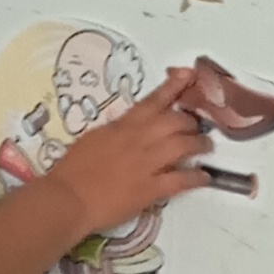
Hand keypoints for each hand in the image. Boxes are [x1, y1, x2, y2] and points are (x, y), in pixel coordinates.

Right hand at [49, 72, 213, 230]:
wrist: (68, 198)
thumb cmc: (73, 170)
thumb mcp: (94, 138)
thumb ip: (116, 131)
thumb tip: (130, 127)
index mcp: (122, 126)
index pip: (153, 101)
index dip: (174, 87)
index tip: (188, 75)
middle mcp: (138, 140)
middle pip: (175, 121)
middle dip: (190, 121)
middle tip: (195, 126)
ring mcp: (146, 164)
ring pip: (183, 145)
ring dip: (199, 144)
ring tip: (206, 147)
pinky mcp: (150, 189)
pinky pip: (181, 180)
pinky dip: (196, 177)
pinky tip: (205, 177)